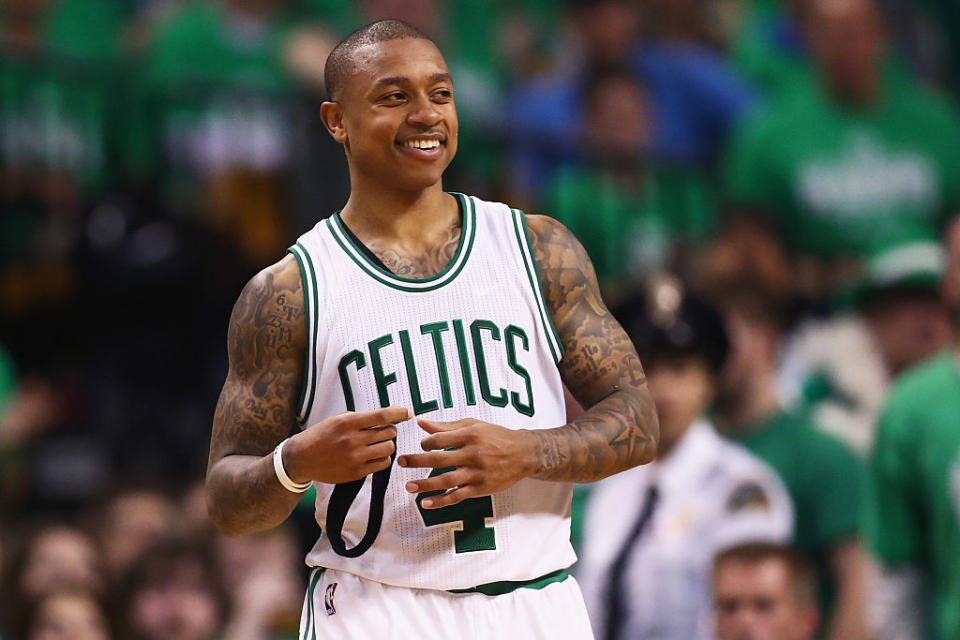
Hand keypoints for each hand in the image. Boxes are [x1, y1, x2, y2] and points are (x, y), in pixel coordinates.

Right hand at [284, 406, 410, 484]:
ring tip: (378, 444)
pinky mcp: (357, 472)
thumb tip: (389, 415)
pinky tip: (374, 455)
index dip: (399, 413)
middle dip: (390, 430)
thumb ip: (361, 418)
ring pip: (389, 449)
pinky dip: (383, 458)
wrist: (301, 458)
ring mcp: (355, 458)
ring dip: (388, 445)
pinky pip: (382, 464)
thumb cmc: (322, 435)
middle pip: (389, 433)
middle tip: (383, 431)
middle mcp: (352, 440)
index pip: (381, 416)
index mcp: (347, 422)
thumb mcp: (338, 419)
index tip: (408, 412)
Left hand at [397, 418, 534, 508]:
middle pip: (439, 458)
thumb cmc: (496, 436)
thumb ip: (447, 426)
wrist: (524, 454)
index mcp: (470, 435)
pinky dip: (441, 501)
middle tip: (401, 462)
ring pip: (446, 480)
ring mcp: (477, 473)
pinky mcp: (481, 488)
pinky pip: (457, 496)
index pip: (439, 438)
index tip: (421, 446)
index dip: (426, 442)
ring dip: (425, 484)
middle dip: (417, 460)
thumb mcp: (474, 425)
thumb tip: (421, 422)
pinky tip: (426, 503)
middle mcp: (472, 453)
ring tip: (409, 486)